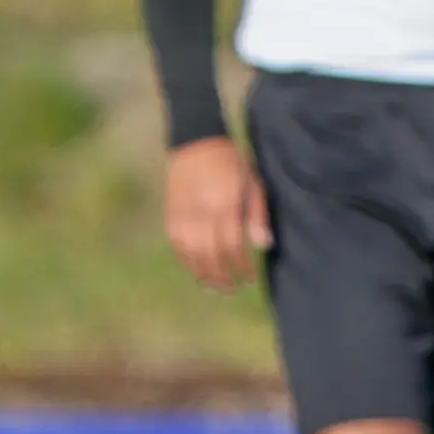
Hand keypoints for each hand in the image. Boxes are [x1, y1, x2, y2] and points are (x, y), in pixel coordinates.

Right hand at [162, 135, 267, 293]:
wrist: (195, 143)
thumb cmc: (231, 164)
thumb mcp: (253, 184)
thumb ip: (257, 216)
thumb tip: (263, 246)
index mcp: (225, 206)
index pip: (233, 246)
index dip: (242, 266)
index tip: (251, 277)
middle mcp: (201, 214)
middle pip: (211, 256)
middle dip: (223, 277)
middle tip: (233, 290)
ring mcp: (183, 216)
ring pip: (191, 255)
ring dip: (203, 274)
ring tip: (214, 287)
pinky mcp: (171, 215)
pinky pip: (177, 246)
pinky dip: (186, 261)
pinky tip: (196, 269)